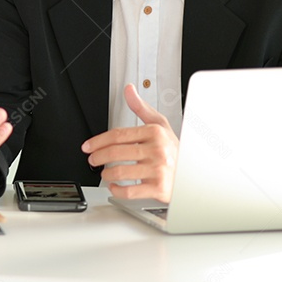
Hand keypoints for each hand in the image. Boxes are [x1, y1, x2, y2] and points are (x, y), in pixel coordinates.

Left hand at [83, 84, 178, 201]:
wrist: (194, 173)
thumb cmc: (174, 150)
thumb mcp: (160, 125)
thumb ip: (141, 108)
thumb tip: (129, 89)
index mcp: (155, 133)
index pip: (117, 135)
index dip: (97, 141)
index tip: (87, 146)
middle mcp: (157, 151)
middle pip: (115, 153)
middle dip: (97, 157)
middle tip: (92, 160)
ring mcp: (159, 170)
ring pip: (119, 172)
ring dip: (106, 173)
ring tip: (105, 172)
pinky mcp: (159, 188)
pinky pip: (130, 191)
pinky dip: (116, 189)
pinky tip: (114, 186)